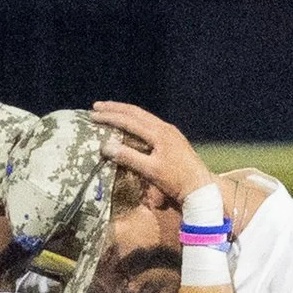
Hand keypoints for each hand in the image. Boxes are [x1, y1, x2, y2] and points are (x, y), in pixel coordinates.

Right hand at [89, 101, 215, 207]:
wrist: (199, 186)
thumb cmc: (176, 180)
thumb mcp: (150, 171)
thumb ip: (128, 157)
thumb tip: (106, 146)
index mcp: (159, 133)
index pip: (129, 120)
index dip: (110, 117)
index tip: (93, 115)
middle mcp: (164, 127)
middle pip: (136, 112)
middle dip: (115, 109)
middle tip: (97, 106)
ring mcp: (170, 132)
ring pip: (143, 116)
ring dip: (125, 112)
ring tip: (110, 111)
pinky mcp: (172, 138)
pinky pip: (149, 123)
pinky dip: (135, 120)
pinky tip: (130, 124)